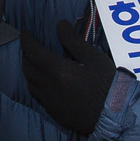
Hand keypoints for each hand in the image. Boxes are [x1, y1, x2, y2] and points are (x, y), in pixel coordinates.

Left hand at [20, 20, 117, 135]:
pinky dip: (35, 84)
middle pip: (27, 68)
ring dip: (28, 69)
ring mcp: (50, 102)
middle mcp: (49, 87)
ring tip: (33, 61)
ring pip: (30, 83)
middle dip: (25, 54)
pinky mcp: (55, 112)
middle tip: (28, 45)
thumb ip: (73, 40)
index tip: (24, 32)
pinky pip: (38, 95)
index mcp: (58, 71)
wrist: (115, 115)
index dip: (26, 40)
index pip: (34, 52)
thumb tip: (60, 25)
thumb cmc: (107, 83)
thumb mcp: (93, 57)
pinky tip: (43, 81)